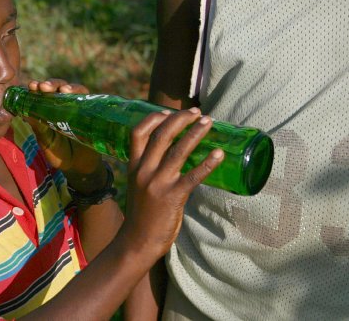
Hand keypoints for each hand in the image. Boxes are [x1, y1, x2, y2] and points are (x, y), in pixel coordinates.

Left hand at [25, 79, 101, 174]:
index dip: (36, 88)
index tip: (32, 86)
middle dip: (50, 84)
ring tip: (61, 90)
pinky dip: (79, 92)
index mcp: (46, 111)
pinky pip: (85, 97)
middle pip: (56, 88)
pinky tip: (72, 93)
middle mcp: (61, 105)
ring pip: (70, 89)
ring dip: (64, 86)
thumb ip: (38, 128)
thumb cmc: (59, 153)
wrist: (80, 166)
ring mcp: (75, 106)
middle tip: (43, 87)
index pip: (41, 94)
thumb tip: (23, 113)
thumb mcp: (47, 142)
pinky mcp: (88, 110)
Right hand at [120, 107, 223, 260]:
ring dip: (195, 133)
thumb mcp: (138, 185)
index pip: (137, 133)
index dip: (153, 118)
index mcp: (134, 166)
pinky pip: (193, 176)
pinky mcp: (172, 197)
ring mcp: (158, 183)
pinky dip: (207, 163)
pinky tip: (219, 154)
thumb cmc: (141, 213)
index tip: (169, 112)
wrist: (138, 241)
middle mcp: (144, 170)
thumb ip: (150, 169)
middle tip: (196, 112)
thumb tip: (174, 154)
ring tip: (208, 122)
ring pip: (178, 150)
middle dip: (180, 119)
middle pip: (161, 135)